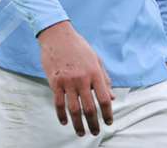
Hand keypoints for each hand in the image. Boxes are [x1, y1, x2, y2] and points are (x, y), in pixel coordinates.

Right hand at [37, 20, 113, 136]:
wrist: (57, 35)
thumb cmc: (78, 46)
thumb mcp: (96, 59)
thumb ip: (104, 79)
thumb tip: (112, 97)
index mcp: (95, 73)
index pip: (104, 99)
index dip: (108, 113)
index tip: (108, 122)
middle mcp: (82, 79)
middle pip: (89, 108)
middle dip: (93, 123)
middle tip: (95, 132)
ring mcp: (67, 81)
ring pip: (74, 109)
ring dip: (78, 124)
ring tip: (80, 132)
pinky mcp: (55, 81)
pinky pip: (58, 103)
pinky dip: (61, 115)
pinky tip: (65, 122)